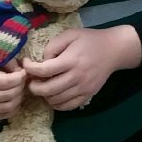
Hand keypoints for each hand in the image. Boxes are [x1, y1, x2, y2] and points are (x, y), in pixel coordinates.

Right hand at [0, 43, 26, 120]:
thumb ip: (6, 59)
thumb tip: (20, 70)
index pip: (5, 82)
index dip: (19, 77)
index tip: (23, 71)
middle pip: (7, 95)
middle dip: (20, 87)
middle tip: (22, 80)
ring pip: (6, 108)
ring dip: (18, 98)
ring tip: (18, 88)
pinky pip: (0, 116)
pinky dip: (11, 109)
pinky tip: (14, 99)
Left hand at [22, 25, 139, 110]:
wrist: (115, 50)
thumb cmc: (90, 40)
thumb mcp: (70, 35)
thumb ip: (53, 46)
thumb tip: (42, 62)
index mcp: (71, 60)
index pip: (44, 70)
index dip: (30, 68)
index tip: (27, 63)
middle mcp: (77, 76)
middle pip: (47, 89)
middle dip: (34, 86)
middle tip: (32, 80)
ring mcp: (83, 88)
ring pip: (55, 100)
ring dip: (44, 95)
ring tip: (44, 86)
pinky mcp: (88, 95)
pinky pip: (67, 106)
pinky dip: (57, 104)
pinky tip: (54, 95)